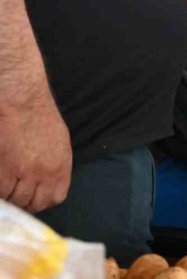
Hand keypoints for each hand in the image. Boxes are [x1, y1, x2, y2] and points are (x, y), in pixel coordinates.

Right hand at [0, 96, 71, 212]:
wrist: (23, 103)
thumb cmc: (40, 119)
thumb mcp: (58, 144)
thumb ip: (54, 167)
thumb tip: (44, 186)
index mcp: (61, 167)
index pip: (54, 198)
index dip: (41, 201)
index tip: (31, 199)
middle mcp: (46, 173)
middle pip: (33, 203)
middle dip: (23, 203)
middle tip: (14, 196)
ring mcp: (25, 173)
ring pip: (16, 199)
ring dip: (9, 197)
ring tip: (7, 187)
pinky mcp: (6, 170)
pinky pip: (2, 192)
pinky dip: (0, 191)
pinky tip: (1, 181)